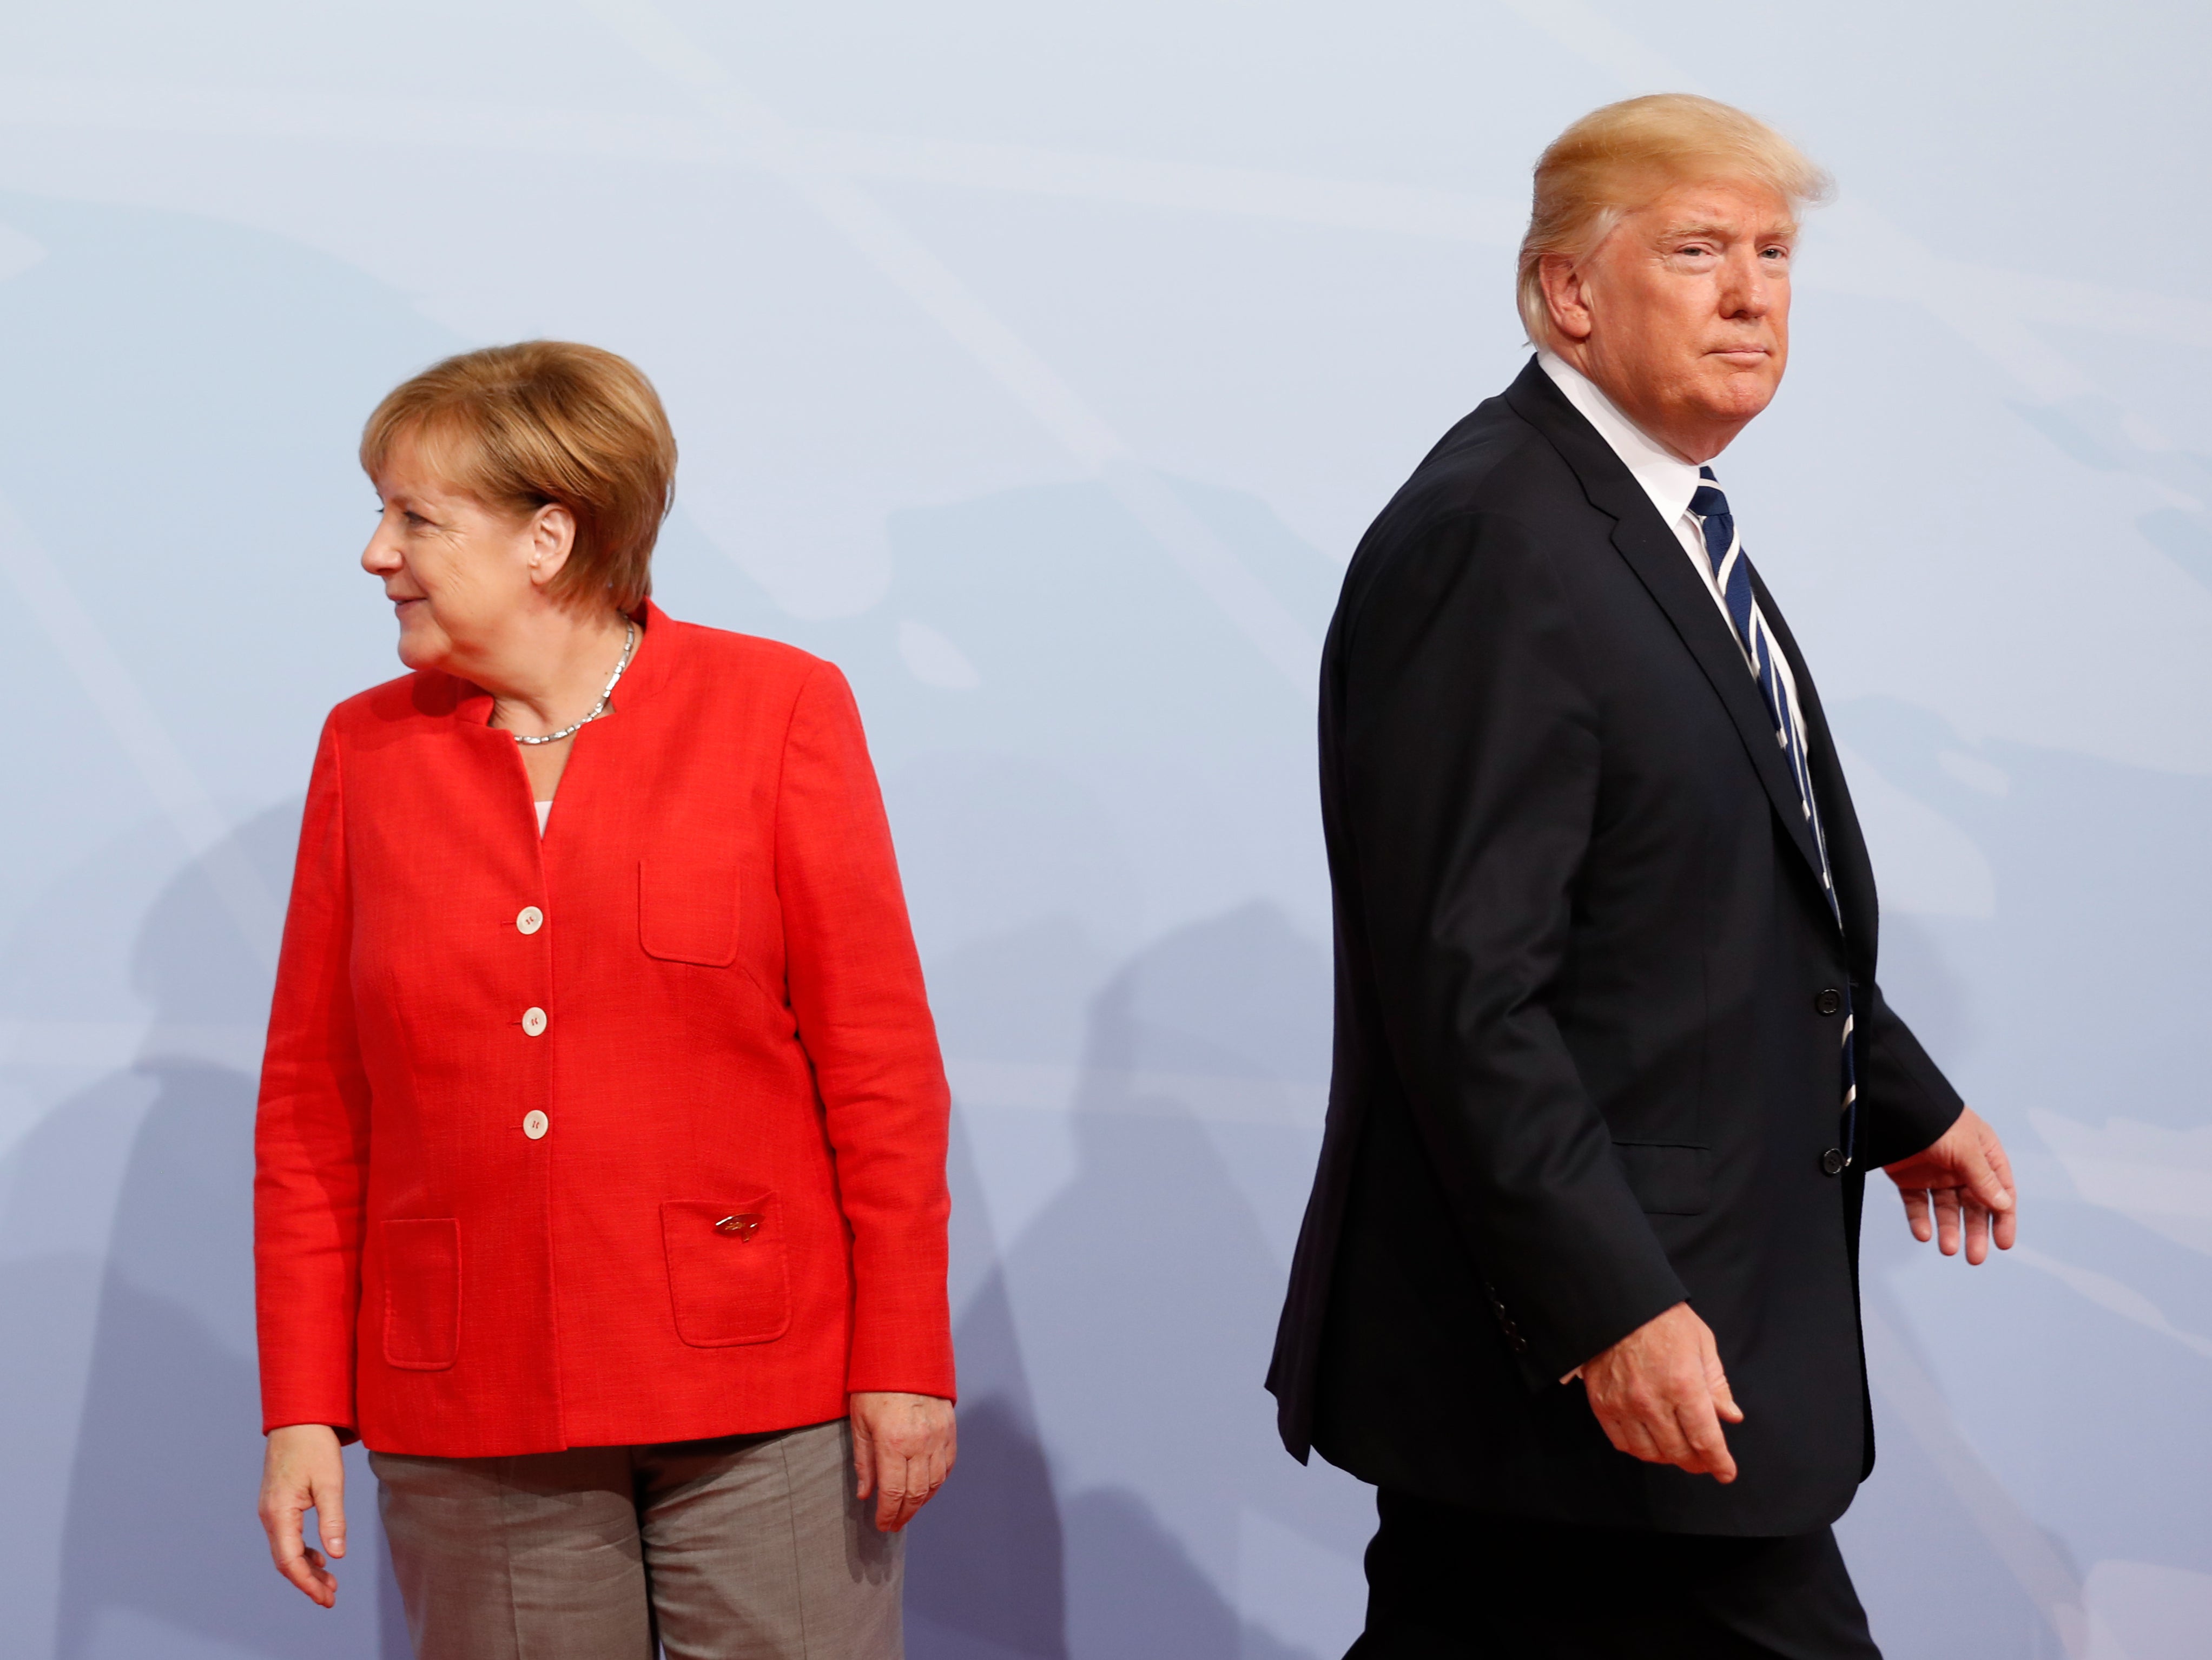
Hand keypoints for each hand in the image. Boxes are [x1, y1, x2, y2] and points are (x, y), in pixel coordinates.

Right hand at [258, 1424, 346, 1606]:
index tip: (325, 1598)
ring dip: (306, 1568)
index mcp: (279, 1513)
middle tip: (331, 1597)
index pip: (289, 1561)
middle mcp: (269, 1516)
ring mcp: (271, 1511)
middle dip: (308, 1581)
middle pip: (286, 1561)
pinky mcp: (277, 1504)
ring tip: (330, 1582)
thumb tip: (336, 1555)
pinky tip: (320, 1556)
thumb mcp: (330, 1482)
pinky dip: (303, 1551)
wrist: (298, 1418)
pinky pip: (287, 1537)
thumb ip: (333, 1519)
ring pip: (286, 1551)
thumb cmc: (314, 1446)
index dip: (307, 1583)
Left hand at [850, 1391, 955, 1531]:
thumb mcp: (859, 1422)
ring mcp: (938, 1437)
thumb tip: (866, 1493)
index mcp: (892, 1444)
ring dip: (922, 1501)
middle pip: (916, 1494)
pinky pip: (948, 1464)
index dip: (887, 1514)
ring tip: (908, 1509)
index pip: (893, 1493)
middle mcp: (919, 1444)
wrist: (904, 1352)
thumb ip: (863, 1461)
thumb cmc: (875, 1385)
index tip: (882, 1524)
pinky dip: (938, 1481)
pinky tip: (927, 1487)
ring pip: (935, 1483)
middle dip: (904, 1514)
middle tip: (894, 1524)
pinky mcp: (950, 1428)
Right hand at [1579, 1302, 1742, 1483]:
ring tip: (1677, 1450)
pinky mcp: (1602, 1403)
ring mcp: (1624, 1404)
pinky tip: (1649, 1441)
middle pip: (1678, 1451)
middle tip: (1705, 1462)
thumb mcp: (1702, 1344)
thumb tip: (1730, 1416)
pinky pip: (1621, 1442)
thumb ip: (1717, 1384)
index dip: (1719, 1462)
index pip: (1705, 1439)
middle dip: (1696, 1463)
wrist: (1618, 1302)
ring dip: (1668, 1457)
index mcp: (1684, 1385)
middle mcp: (1653, 1400)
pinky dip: (1638, 1449)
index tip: (1726, 1473)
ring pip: (1649, 1452)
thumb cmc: (1664, 1319)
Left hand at [1884, 1105, 2016, 1263]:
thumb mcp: (1967, 1148)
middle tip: (1974, 1257)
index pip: (2000, 1192)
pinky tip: (1923, 1234)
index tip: (2003, 1243)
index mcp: (1983, 1155)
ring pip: (1945, 1209)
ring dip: (1948, 1229)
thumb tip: (2004, 1205)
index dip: (2003, 1218)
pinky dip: (1920, 1220)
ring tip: (1948, 1248)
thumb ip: (1983, 1178)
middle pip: (1973, 1206)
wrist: (1894, 1107)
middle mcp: (1962, 1167)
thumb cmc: (1937, 1121)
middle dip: (1974, 1232)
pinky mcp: (1909, 1178)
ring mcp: (1935, 1174)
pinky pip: (1917, 1204)